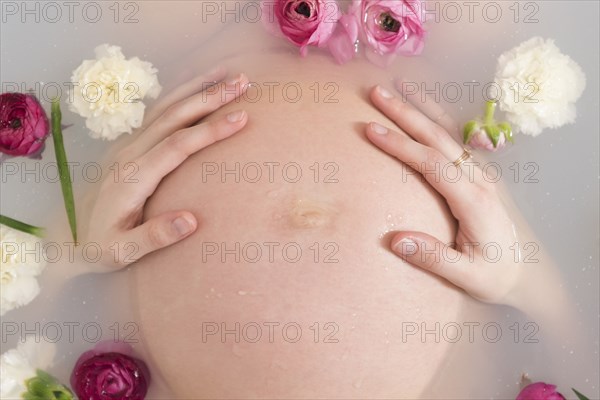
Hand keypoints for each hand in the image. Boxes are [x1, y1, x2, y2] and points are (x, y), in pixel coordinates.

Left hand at [81, 68, 249, 269]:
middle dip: (210, 96)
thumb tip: (191, 220)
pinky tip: (196, 86)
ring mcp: (127, 146)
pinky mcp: (128, 146)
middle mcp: (130, 153)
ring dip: (196, 88)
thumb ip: (154, 237)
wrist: (66, 237)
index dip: (210, 130)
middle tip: (243, 82)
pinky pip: (157, 112)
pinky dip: (179, 94)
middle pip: (174, 116)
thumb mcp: (122, 251)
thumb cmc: (98, 246)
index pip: (178, 145)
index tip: (240, 117)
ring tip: (227, 74)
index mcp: (134, 177)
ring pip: (165, 108)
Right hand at [364, 84, 523, 305]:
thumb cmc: (496, 276)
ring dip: (421, 108)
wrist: (529, 274)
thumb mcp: (467, 277)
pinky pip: (454, 140)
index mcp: (473, 201)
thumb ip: (433, 258)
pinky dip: (435, 119)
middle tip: (376, 93)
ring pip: (448, 133)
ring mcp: (481, 174)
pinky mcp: (479, 175)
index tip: (372, 130)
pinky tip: (423, 109)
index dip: (401, 146)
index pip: (432, 164)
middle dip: (406, 113)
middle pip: (438, 138)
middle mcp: (479, 180)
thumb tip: (395, 240)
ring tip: (398, 86)